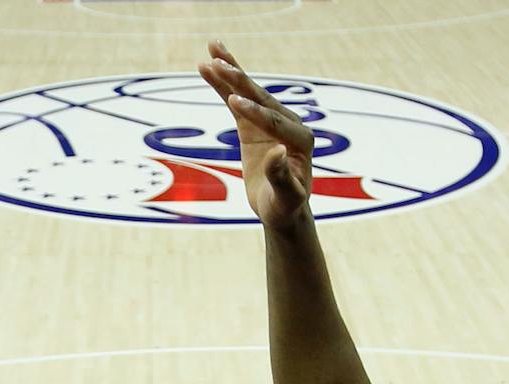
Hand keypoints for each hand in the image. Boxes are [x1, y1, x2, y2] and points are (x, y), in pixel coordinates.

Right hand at [196, 42, 313, 228]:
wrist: (281, 209)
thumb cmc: (285, 206)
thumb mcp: (285, 197)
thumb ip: (282, 176)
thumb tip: (279, 151)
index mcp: (301, 140)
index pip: (274, 121)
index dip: (254, 112)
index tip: (233, 102)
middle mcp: (288, 124)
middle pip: (261, 98)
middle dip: (240, 81)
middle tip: (220, 64)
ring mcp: (270, 120)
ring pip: (248, 92)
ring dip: (230, 70)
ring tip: (212, 48)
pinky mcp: (254, 122)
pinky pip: (236, 99)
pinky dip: (222, 83)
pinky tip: (208, 65)